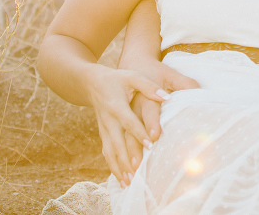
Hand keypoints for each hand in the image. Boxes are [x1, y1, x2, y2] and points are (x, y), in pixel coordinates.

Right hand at [85, 64, 170, 184]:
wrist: (92, 82)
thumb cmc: (117, 79)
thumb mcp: (132, 77)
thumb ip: (148, 87)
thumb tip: (166, 97)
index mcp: (116, 105)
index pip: (128, 121)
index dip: (139, 133)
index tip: (150, 144)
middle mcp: (108, 119)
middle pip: (117, 142)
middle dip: (127, 158)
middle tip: (137, 173)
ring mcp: (103, 128)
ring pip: (110, 151)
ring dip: (118, 167)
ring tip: (128, 182)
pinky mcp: (102, 134)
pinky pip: (106, 152)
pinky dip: (112, 166)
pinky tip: (120, 179)